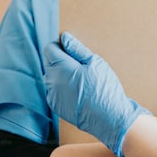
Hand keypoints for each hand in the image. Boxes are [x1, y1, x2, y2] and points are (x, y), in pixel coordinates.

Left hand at [42, 32, 149, 156]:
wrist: (109, 118)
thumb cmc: (104, 89)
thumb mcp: (95, 63)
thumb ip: (77, 49)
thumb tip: (65, 37)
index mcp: (61, 67)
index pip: (49, 48)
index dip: (60, 45)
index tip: (72, 49)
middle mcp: (52, 81)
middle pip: (48, 62)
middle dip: (59, 58)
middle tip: (78, 64)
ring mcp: (52, 94)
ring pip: (50, 77)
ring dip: (59, 73)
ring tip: (79, 78)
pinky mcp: (55, 106)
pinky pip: (53, 90)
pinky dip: (61, 87)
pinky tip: (76, 91)